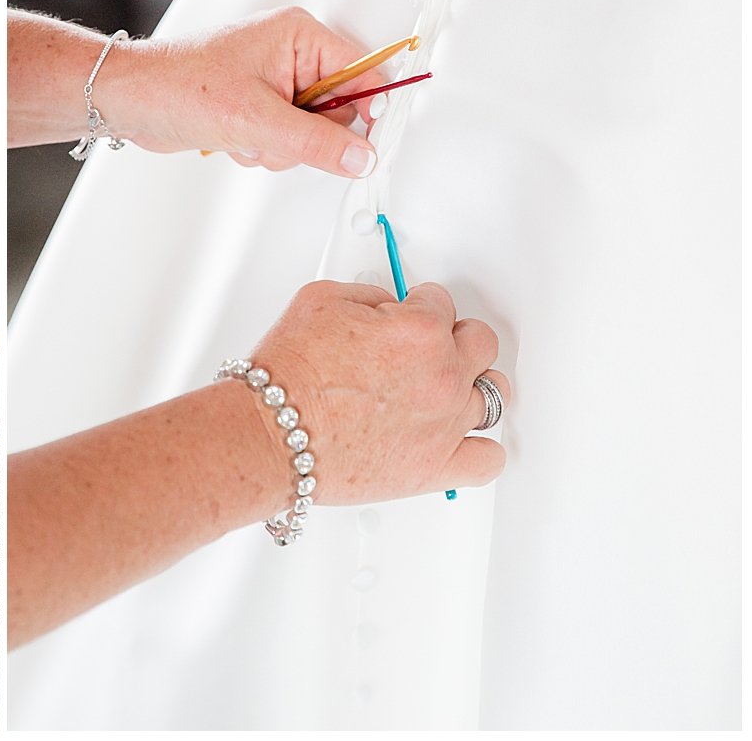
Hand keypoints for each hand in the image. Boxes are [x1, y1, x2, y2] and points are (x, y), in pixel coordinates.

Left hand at [96, 7, 388, 177]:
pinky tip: (235, 140)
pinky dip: (263, 150)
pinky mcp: (258, 105)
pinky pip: (285, 140)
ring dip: (280, 148)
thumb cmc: (178, 86)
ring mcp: (274, 81)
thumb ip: (316, 141)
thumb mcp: (256, 120)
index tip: (371, 144)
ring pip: (311, 132)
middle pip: (339, 110)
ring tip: (244, 135)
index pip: (363, 73)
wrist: (130, 100)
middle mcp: (291, 54)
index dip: (370, 110)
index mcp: (299, 36)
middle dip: (305, 136)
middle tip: (273, 133)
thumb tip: (361, 156)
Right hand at [244, 280, 508, 505]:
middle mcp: (441, 376)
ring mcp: (444, 424)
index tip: (406, 316)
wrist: (271, 432)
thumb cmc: (287, 375)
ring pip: (493, 396)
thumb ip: (368, 295)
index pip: (441, 302)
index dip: (419, 306)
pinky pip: (488, 458)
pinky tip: (459, 437)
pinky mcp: (436, 468)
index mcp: (419, 331)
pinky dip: (480, 447)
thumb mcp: (320, 299)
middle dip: (453, 339)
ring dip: (471, 386)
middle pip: (480, 344)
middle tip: (427, 348)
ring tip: (445, 389)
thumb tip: (386, 306)